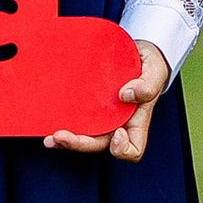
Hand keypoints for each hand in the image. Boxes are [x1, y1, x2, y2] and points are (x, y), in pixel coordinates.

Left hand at [45, 38, 170, 162]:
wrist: (136, 52)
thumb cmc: (149, 66)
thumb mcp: (155, 70)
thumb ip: (148, 85)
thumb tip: (125, 95)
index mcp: (136, 122)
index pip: (132, 150)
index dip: (123, 149)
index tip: (118, 133)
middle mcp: (116, 124)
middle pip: (98, 145)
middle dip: (79, 144)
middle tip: (60, 136)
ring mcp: (100, 117)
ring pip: (82, 136)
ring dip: (65, 140)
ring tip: (50, 137)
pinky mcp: (87, 106)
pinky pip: (74, 120)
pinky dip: (60, 123)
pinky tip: (48, 121)